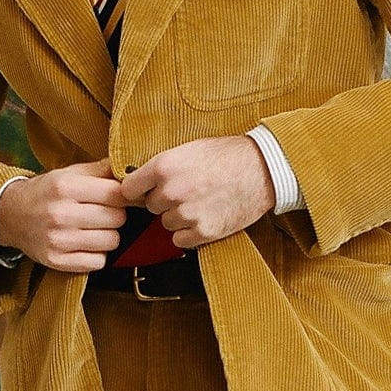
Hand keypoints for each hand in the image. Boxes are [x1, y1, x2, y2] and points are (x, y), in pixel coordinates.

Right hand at [0, 157, 128, 271]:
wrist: (10, 215)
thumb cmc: (46, 192)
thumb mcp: (69, 173)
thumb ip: (101, 170)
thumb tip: (133, 169)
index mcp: (65, 187)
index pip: (117, 194)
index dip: (125, 195)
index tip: (121, 197)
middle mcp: (61, 214)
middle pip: (117, 218)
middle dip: (116, 215)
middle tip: (104, 213)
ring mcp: (58, 240)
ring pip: (112, 241)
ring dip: (108, 236)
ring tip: (95, 229)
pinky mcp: (57, 261)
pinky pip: (98, 262)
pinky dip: (97, 254)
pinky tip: (86, 244)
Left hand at [120, 135, 275, 249]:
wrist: (262, 169)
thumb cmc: (227, 155)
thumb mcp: (188, 149)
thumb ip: (162, 167)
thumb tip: (138, 182)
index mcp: (164, 166)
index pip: (128, 189)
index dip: (136, 191)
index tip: (143, 192)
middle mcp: (171, 191)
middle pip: (151, 207)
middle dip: (164, 202)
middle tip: (187, 192)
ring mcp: (187, 213)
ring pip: (166, 224)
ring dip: (179, 218)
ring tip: (201, 202)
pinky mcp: (203, 232)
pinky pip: (181, 240)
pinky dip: (190, 233)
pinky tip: (206, 216)